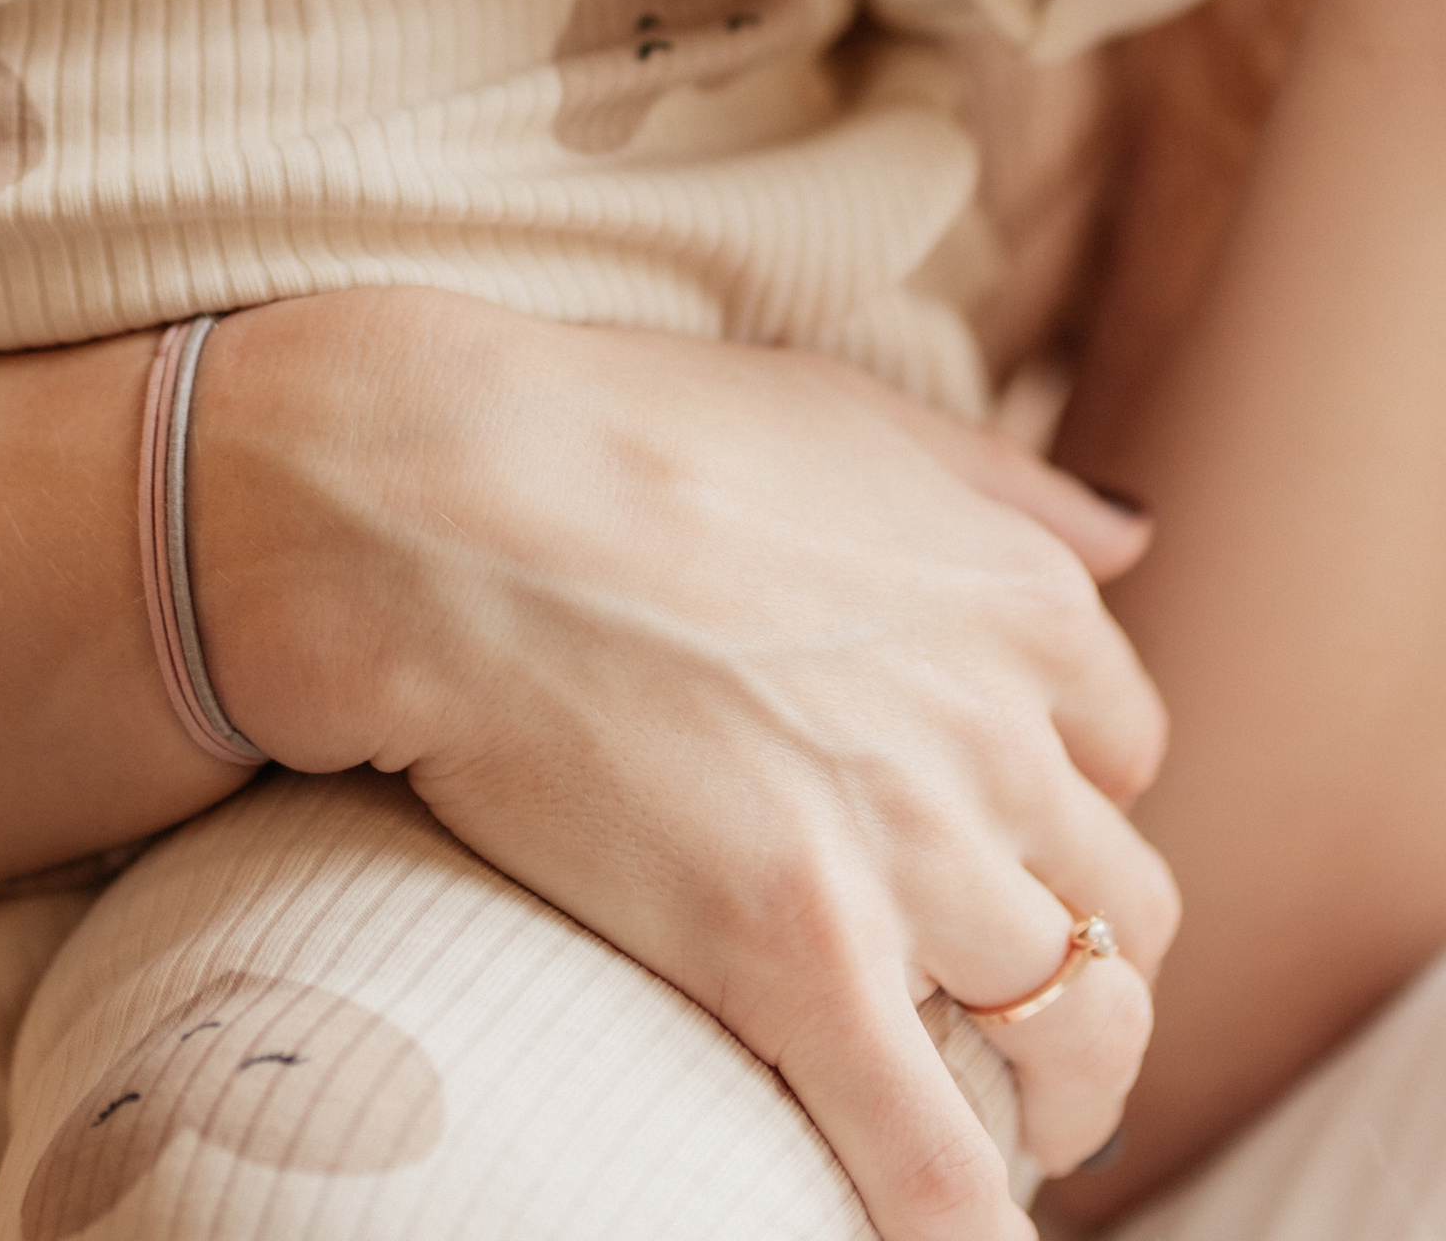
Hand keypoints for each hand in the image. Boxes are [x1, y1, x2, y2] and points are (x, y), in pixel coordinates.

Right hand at [196, 291, 1175, 1240]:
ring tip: (992, 1119)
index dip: (1059, 807)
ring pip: (1073, 1030)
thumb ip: (998, 483)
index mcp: (1017, 600)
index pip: (1119, 750)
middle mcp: (995, 728)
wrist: (444, 496)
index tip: (1000, 845)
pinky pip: (933, 1153)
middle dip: (1078, 960)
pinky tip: (955, 1238)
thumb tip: (1124, 542)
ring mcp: (905, 850)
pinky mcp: (800, 957)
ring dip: (1051, 1092)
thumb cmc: (616, 430)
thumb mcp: (845, 409)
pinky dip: (963, 1217)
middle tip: (1002, 1003)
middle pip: (1118, 902)